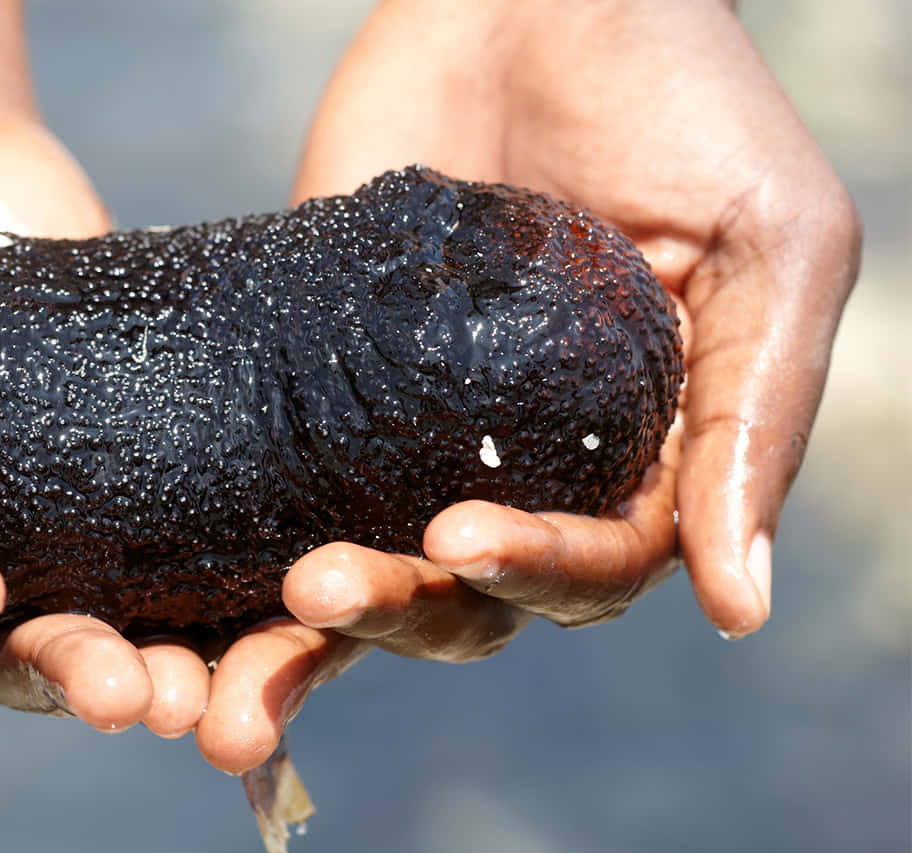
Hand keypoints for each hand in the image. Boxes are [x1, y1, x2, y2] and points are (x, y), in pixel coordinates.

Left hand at [195, 0, 861, 768]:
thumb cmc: (690, 105)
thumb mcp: (775, 248)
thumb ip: (755, 418)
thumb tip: (740, 606)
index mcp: (641, 458)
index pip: (590, 569)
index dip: (534, 573)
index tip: (462, 539)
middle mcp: (532, 465)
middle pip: (471, 597)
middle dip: (403, 611)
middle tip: (326, 586)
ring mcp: (424, 429)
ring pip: (376, 567)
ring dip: (318, 618)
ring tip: (261, 619)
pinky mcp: (331, 380)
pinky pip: (291, 484)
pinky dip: (253, 547)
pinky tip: (206, 582)